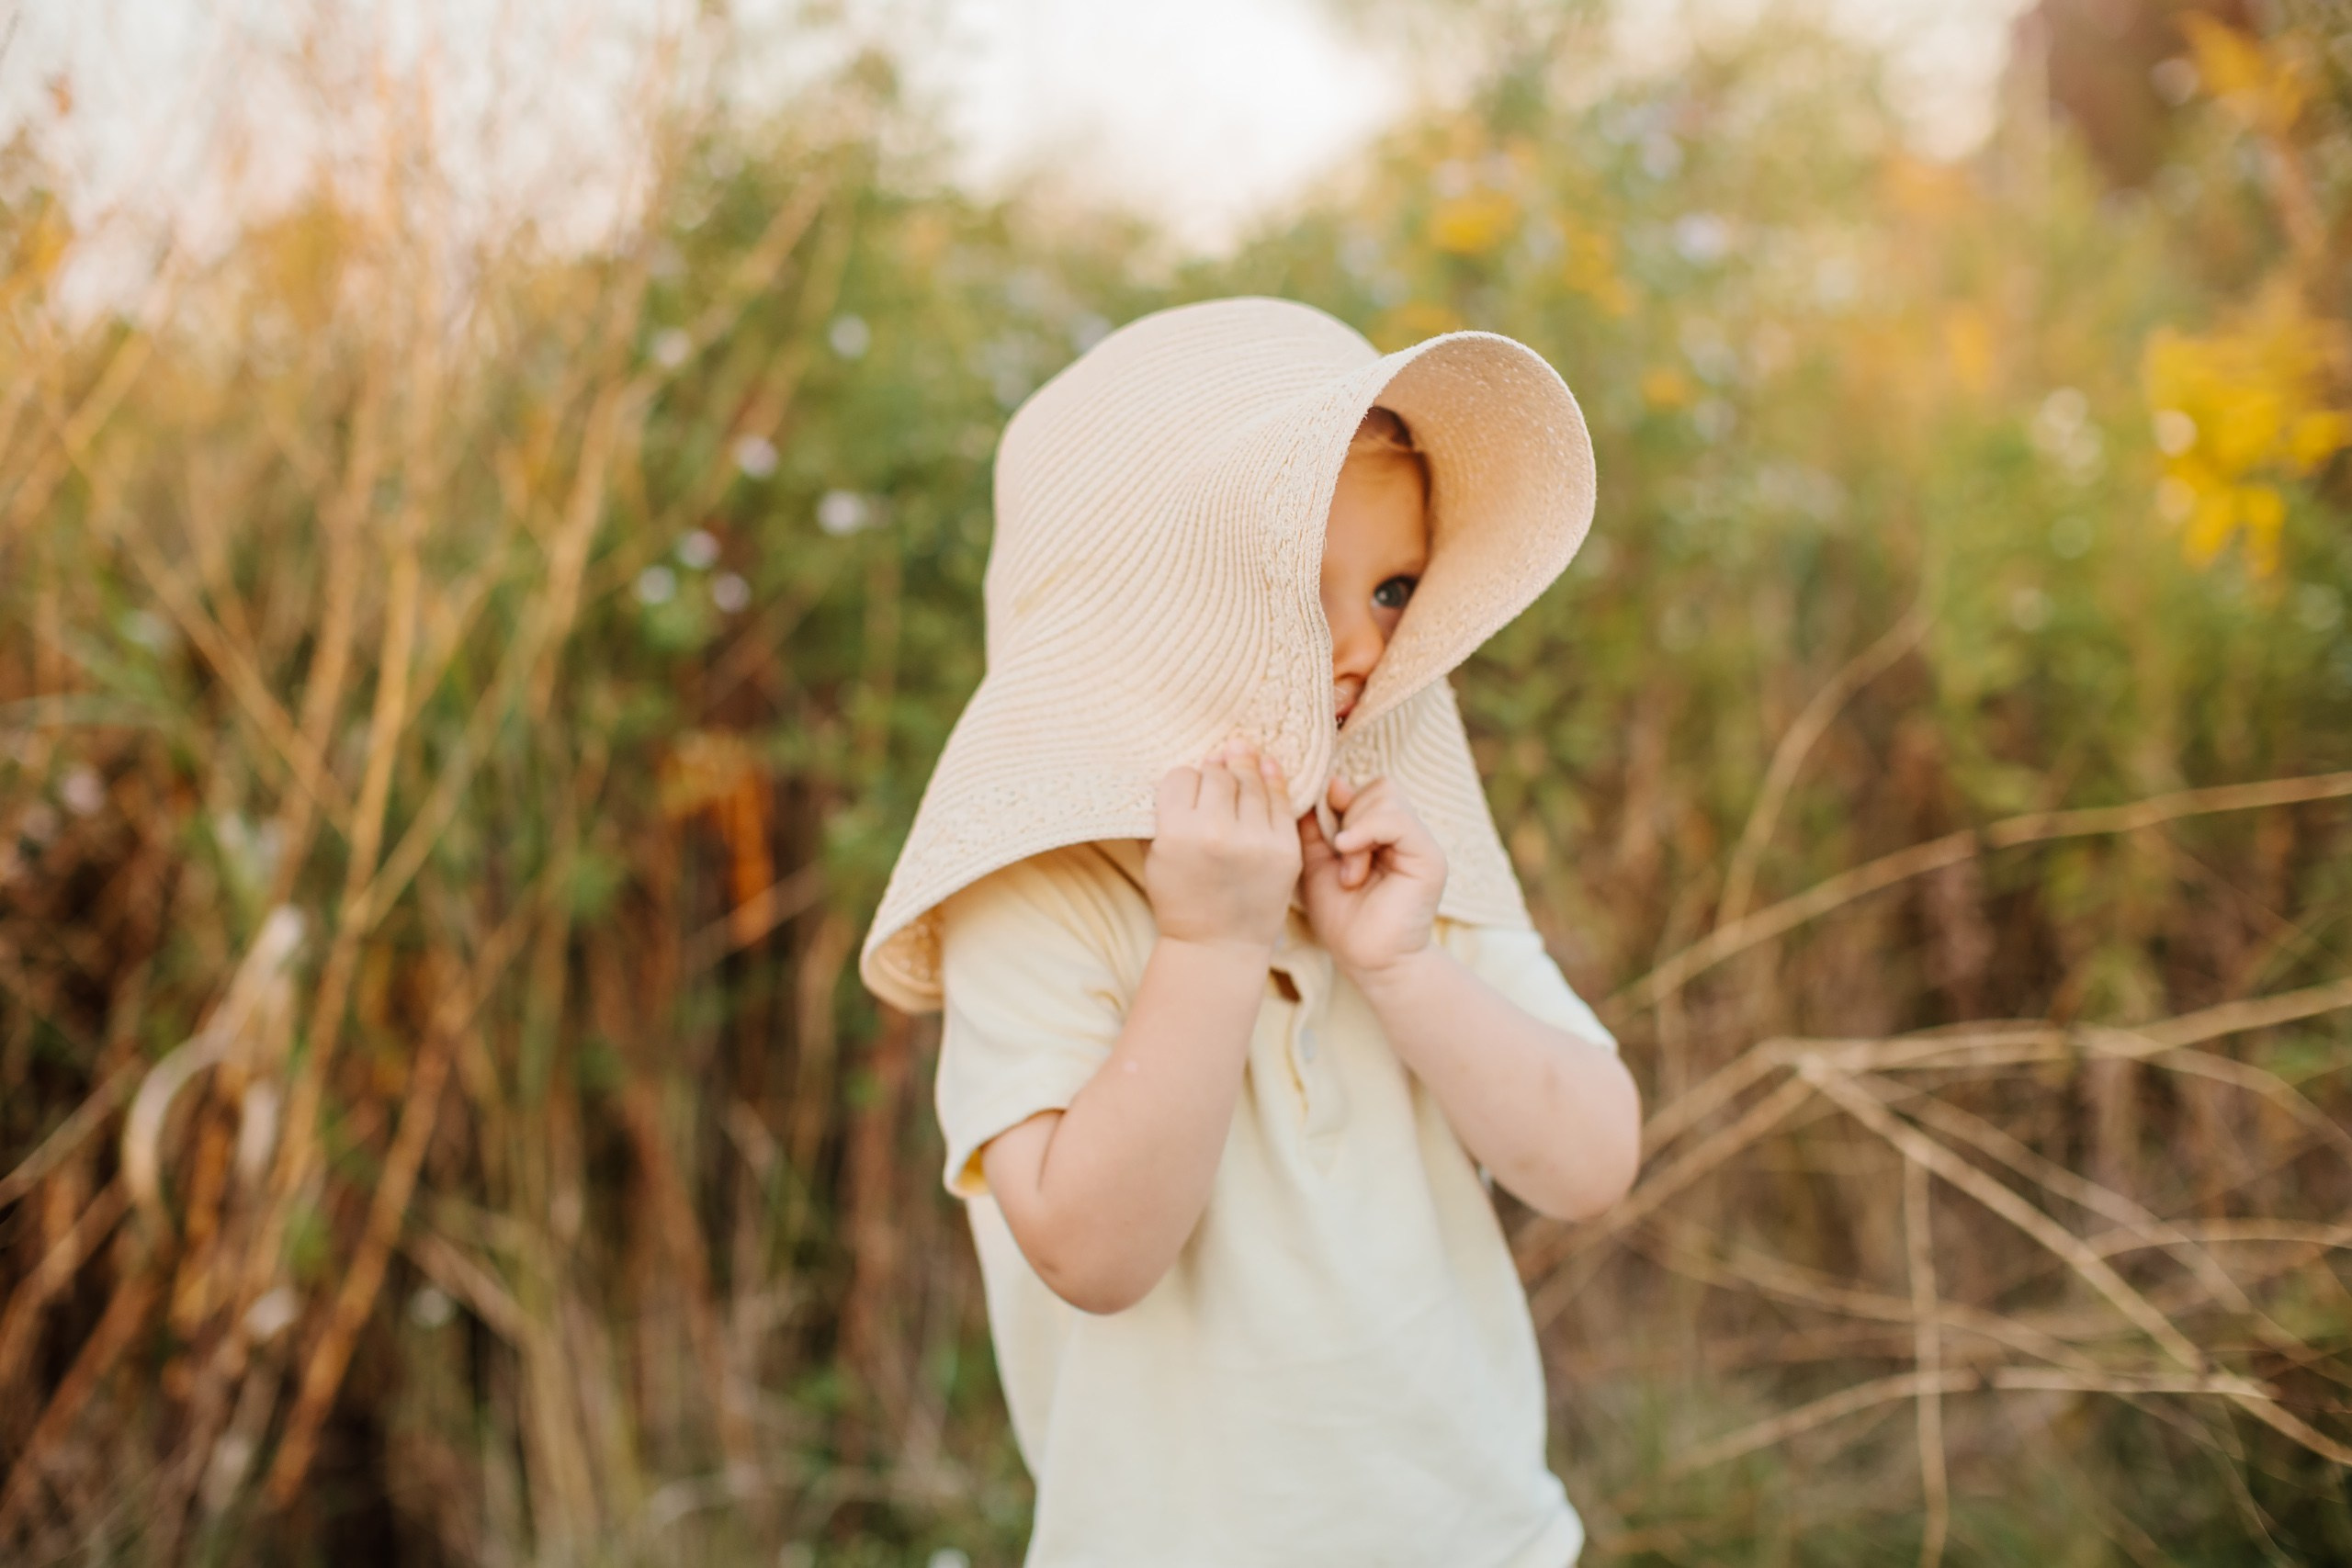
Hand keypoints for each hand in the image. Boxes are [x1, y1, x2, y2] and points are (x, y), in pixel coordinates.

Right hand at [1145, 745, 1301, 953]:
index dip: (1184, 780)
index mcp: (1178, 834)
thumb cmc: (1181, 899)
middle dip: (1215, 770)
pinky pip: (1281, 801)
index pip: (1181, 777)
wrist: (1218, 946)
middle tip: (1216, 767)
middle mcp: (1218, 834)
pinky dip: (1274, 781)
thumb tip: (1196, 765)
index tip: (1187, 789)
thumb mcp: (1157, 854)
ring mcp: (1257, 842)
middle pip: (1218, 774)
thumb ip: (1166, 812)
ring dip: (1244, 768)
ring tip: (1241, 757)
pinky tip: (1268, 767)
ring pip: (1251, 781)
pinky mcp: (1286, 850)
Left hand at [1297, 775, 1445, 981]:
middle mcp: (1404, 833)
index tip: (1315, 822)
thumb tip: (1326, 783)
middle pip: (1377, 787)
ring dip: (1357, 829)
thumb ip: (1318, 824)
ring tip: (1349, 873)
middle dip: (1347, 816)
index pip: (1364, 788)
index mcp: (1381, 832)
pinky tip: (1349, 852)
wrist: (1368, 961)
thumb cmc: (1342, 918)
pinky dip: (1367, 829)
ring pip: (1386, 796)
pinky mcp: (1429, 857)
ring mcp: (1420, 843)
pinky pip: (1398, 820)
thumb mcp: (1316, 862)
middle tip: (1338, 858)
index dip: (1336, 798)